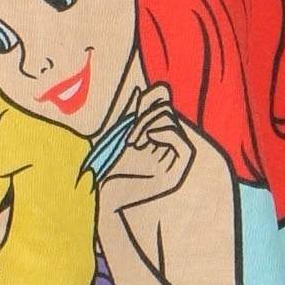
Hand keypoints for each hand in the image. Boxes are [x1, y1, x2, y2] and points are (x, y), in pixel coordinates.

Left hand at [97, 80, 195, 216]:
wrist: (101, 193)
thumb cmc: (105, 165)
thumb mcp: (119, 132)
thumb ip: (132, 113)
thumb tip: (144, 91)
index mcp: (158, 135)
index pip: (166, 101)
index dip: (152, 98)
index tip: (134, 111)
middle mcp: (170, 146)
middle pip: (169, 110)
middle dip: (146, 117)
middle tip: (129, 137)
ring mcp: (176, 162)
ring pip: (172, 122)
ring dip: (147, 125)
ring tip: (131, 142)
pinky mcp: (177, 176)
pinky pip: (183, 145)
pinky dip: (162, 134)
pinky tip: (143, 142)